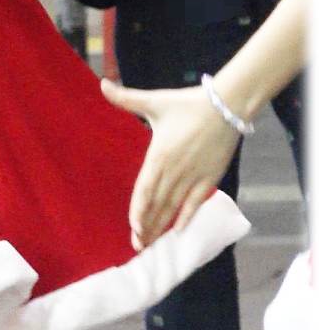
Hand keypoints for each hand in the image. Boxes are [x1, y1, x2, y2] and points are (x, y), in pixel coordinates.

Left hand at [100, 76, 239, 248]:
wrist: (226, 104)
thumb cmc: (188, 104)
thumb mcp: (155, 101)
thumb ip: (127, 98)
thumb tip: (103, 83)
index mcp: (159, 156)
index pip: (144, 190)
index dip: (138, 211)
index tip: (133, 227)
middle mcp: (175, 170)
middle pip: (158, 204)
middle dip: (148, 226)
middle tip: (138, 245)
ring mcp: (194, 176)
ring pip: (175, 207)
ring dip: (164, 226)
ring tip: (153, 243)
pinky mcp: (210, 177)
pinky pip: (197, 202)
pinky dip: (188, 216)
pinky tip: (180, 230)